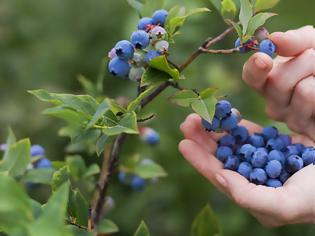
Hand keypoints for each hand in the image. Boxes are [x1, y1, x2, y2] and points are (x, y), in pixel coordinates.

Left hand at [179, 114, 314, 226]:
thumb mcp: (284, 204)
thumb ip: (248, 196)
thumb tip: (220, 177)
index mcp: (253, 195)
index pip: (220, 176)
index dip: (200, 161)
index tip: (183, 143)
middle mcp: (255, 178)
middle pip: (223, 157)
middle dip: (203, 141)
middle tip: (187, 122)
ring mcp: (266, 160)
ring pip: (234, 143)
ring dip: (217, 129)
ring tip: (200, 115)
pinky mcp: (277, 145)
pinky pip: (253, 133)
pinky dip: (238, 124)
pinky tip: (227, 114)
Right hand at [242, 26, 314, 139]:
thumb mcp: (312, 43)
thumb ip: (295, 40)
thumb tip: (273, 39)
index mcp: (270, 82)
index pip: (251, 77)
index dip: (254, 68)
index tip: (263, 58)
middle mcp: (276, 104)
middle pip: (278, 81)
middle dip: (306, 61)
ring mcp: (293, 120)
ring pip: (304, 92)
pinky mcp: (310, 130)